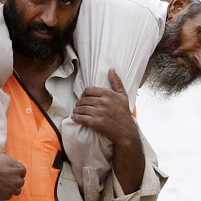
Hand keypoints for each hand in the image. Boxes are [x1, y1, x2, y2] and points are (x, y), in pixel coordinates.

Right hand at [0, 151, 26, 200]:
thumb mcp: (2, 156)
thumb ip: (12, 161)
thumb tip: (18, 164)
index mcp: (18, 169)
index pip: (23, 172)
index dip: (15, 171)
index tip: (9, 171)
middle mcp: (17, 180)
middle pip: (20, 181)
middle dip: (14, 180)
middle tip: (5, 177)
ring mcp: (11, 189)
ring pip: (16, 190)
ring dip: (11, 187)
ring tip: (2, 183)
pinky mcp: (4, 196)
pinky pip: (8, 196)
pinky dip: (5, 193)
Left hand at [72, 68, 144, 193]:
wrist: (125, 131)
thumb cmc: (123, 113)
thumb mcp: (122, 96)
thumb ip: (116, 82)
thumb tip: (111, 69)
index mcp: (108, 94)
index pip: (88, 90)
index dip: (84, 94)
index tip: (84, 98)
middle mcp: (103, 102)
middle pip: (83, 99)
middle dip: (79, 103)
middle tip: (79, 106)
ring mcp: (99, 113)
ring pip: (81, 108)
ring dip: (76, 110)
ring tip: (76, 111)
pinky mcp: (95, 123)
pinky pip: (81, 118)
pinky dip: (76, 117)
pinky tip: (75, 117)